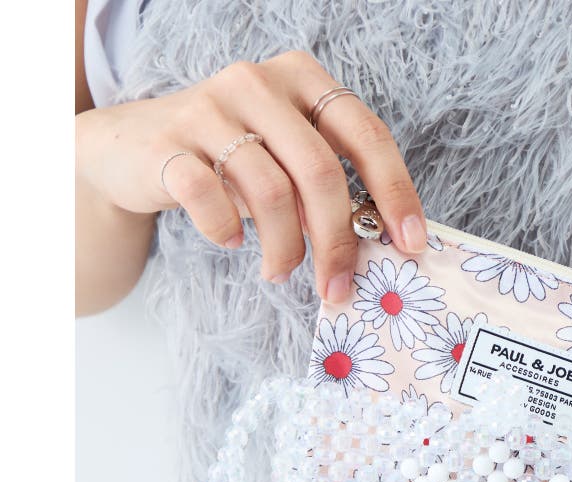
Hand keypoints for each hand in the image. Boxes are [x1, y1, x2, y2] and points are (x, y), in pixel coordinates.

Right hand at [75, 50, 426, 297]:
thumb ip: (329, 188)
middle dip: (337, 242)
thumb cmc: (232, 162)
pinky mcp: (169, 142)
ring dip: (283, 249)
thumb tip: (381, 245)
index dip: (395, 193)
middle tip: (337, 288)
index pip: (366, 134)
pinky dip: (226, 232)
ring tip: (278, 270)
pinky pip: (211, 199)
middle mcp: (259, 82)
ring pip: (271, 192)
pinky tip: (229, 242)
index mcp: (303, 80)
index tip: (411, 245)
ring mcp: (210, 106)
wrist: (136, 149)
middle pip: (320, 171)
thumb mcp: (287, 162)